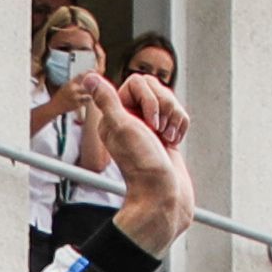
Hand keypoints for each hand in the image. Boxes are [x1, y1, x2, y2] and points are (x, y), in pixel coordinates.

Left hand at [70, 70, 195, 253]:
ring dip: (174, 118)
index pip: (138, 82)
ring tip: (168, 139)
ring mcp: (149, 126)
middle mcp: (130, 119)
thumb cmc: (143, 165)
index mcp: (115, 115)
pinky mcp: (165, 134)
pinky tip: (174, 142)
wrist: (165, 194)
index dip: (150, 98)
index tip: (150, 124)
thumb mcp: (121, 127)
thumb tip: (90, 77)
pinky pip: (178, 115)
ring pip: (170, 100)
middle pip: (157, 87)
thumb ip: (107, 101)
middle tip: (160, 132)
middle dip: (166, 107)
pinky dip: (181, 127)